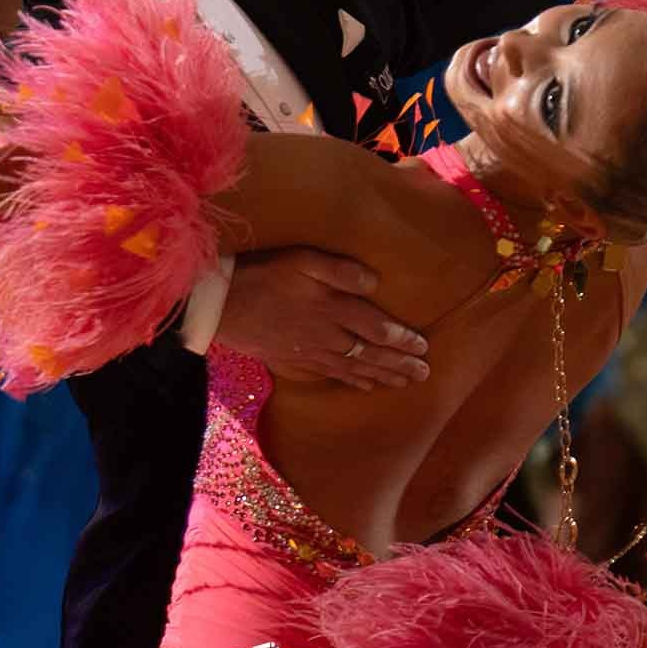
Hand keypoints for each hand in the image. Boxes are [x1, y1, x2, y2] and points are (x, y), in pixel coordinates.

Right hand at [215, 249, 429, 391]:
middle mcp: (328, 335)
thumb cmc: (263, 274)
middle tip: (424, 375)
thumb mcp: (302, 260)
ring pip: (355, 369)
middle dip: (400, 365)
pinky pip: (332, 375)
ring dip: (382, 377)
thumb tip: (375, 282)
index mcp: (334, 308)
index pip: (379, 328)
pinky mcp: (296, 360)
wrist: (221, 305)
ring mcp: (312, 351)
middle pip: (372, 354)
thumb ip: (340, 271)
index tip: (424, 347)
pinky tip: (365, 386)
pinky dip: (353, 382)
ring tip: (404, 384)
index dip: (404, 340)